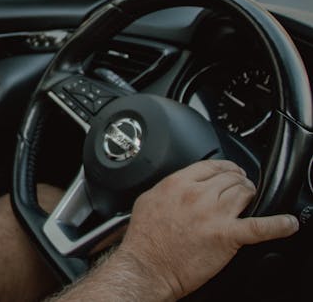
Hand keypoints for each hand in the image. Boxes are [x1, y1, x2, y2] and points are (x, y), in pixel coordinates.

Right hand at [115, 159, 298, 299]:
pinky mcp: (227, 236)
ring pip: (244, 193)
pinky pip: (260, 227)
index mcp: (177, 184)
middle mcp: (197, 195)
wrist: (147, 266)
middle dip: (239, 181)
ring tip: (251, 200)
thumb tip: (181, 185)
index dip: (225, 167)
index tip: (230, 172)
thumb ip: (168, 188)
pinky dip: (278, 225)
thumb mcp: (148, 200)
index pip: (210, 165)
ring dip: (250, 195)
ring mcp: (213, 215)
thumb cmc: (145, 239)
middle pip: (230, 177)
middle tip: (241, 188)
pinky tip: (286, 223)